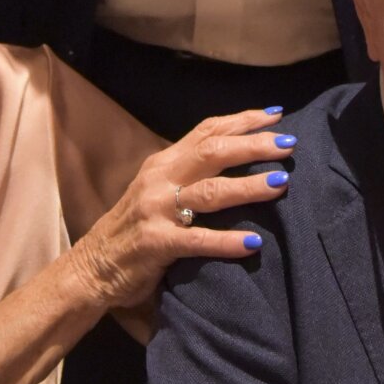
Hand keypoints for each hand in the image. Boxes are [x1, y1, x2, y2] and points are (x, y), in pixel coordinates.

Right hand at [72, 108, 293, 311]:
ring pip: (210, 192)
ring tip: (281, 183)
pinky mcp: (155, 243)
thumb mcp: (158, 190)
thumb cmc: (134, 228)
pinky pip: (197, 240)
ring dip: (249, 186)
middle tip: (289, 145)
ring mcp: (156, 211)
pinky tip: (253, 243)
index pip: (207, 131)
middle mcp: (160, 180)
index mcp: (163, 163)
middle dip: (254, 146)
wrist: (93, 266)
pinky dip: (227, 241)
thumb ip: (189, 173)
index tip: (277, 117)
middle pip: (213, 152)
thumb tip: (237, 157)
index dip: (243, 121)